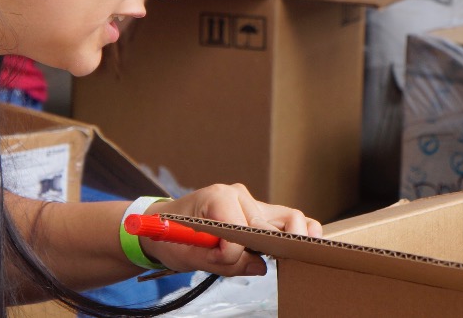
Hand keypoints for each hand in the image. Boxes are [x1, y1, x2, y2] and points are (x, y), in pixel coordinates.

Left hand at [141, 184, 321, 275]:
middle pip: (277, 221)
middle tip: (276, 263)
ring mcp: (251, 203)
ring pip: (290, 218)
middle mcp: (240, 195)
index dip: (231, 252)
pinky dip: (297, 234)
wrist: (163, 225)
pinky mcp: (258, 214)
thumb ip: (222, 261)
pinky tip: (299, 249)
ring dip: (294, 239)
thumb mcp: (187, 254)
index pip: (242, 229)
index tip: (218, 261)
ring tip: (295, 258)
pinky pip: (286, 221)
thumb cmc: (170, 235)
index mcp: (219, 197)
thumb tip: (259, 266)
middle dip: (274, 247)